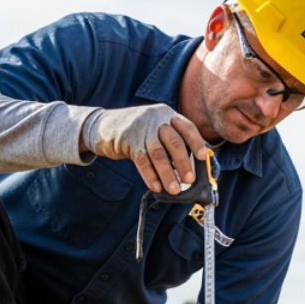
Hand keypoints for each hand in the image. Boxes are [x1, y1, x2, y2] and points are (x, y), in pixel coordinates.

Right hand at [83, 104, 211, 195]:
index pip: (187, 127)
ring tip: (174, 188)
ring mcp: (141, 129)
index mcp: (167, 115)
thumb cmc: (138, 132)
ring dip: (168, 173)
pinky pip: (142, 161)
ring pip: (158, 153)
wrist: (103, 125)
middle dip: (184, 163)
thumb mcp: (156, 129)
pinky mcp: (127, 141)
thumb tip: (190, 168)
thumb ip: (171, 142)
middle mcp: (156, 119)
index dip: (196, 142)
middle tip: (189, 180)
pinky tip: (156, 186)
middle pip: (174, 142)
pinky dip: (150, 175)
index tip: (201, 157)